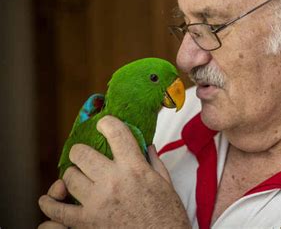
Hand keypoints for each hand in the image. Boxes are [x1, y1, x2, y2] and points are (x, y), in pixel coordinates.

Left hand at [38, 116, 189, 227]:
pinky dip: (50, 204)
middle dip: (83, 152)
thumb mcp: (166, 184)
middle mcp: (113, 181)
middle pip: (82, 153)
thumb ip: (153, 162)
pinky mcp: (86, 223)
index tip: (104, 125)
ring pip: (69, 177)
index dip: (107, 123)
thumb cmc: (168, 216)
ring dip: (74, 176)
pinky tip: (51, 199)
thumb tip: (146, 146)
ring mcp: (96, 202)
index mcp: (135, 169)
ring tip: (80, 179)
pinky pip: (57, 210)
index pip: (116, 132)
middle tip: (87, 156)